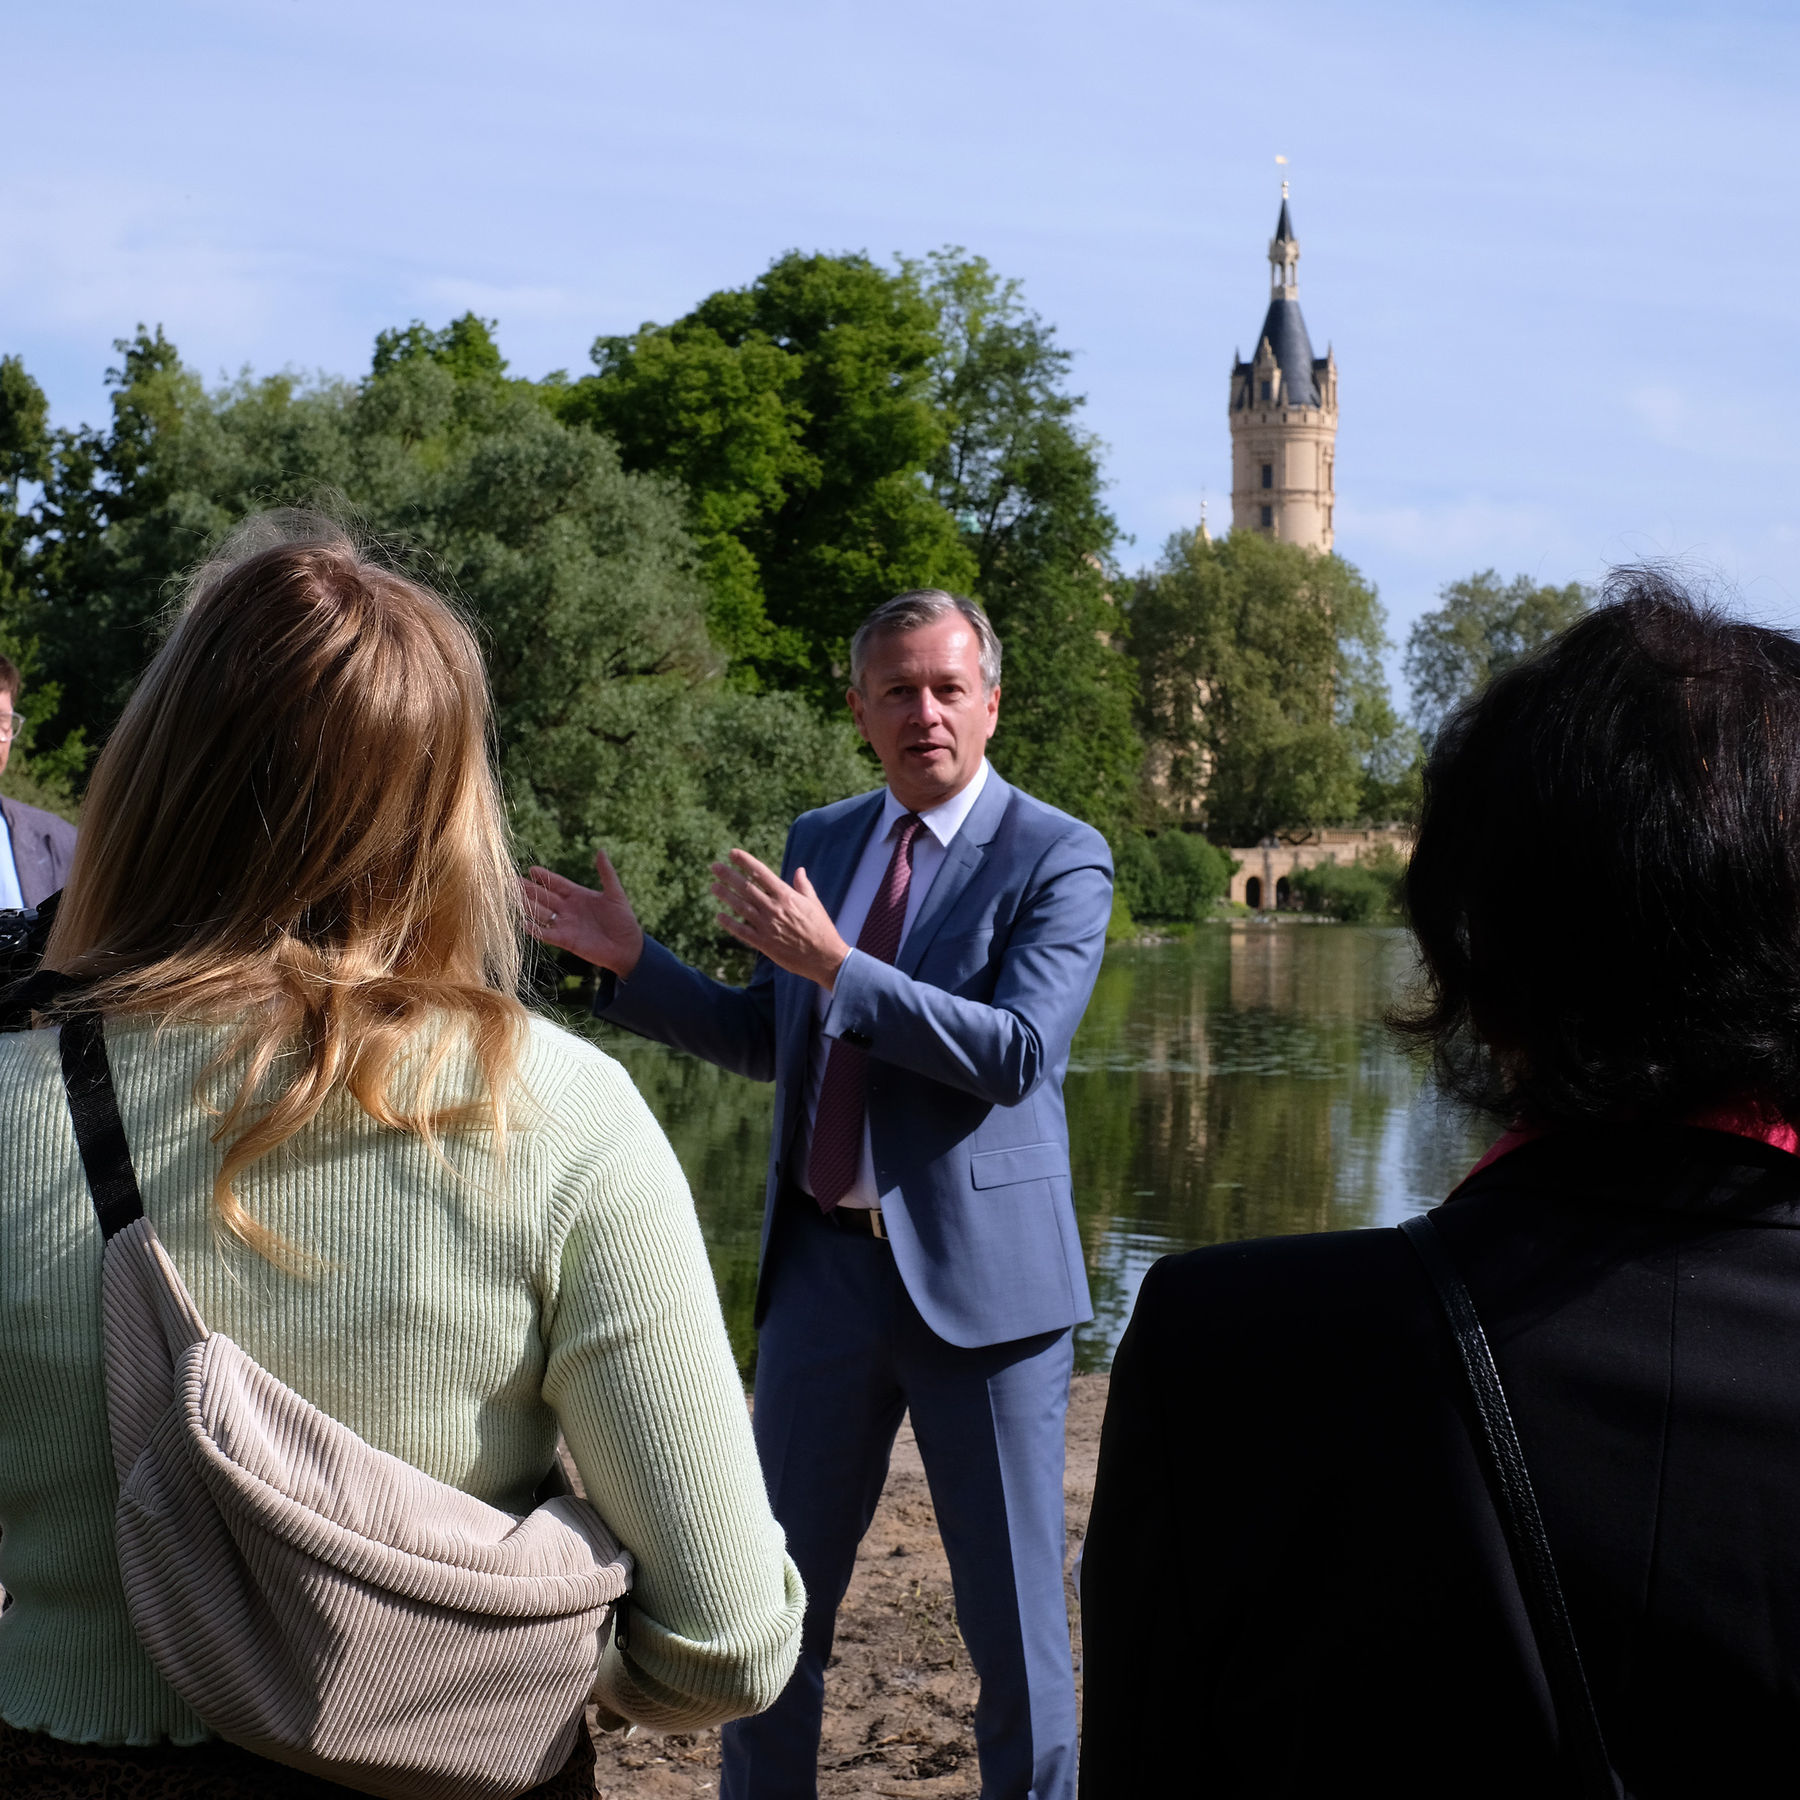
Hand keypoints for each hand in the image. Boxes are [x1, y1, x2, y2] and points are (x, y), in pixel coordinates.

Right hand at [520, 849, 645, 977]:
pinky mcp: (566, 940)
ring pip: (541, 913)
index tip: (531, 869)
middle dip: (528, 889)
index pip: (557, 884)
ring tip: (511, 897)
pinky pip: (547, 933)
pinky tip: (523, 922)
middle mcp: (568, 909)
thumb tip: (601, 851)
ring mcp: (565, 924)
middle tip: (511, 881)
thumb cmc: (624, 920)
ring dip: (527, 906)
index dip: (545, 877)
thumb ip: (606, 873)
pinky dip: (535, 929)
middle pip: (544, 896)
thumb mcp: (615, 894)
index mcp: (578, 896)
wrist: (628, 947)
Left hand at [710, 849, 849, 989]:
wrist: (825, 957)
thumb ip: (803, 886)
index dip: (745, 862)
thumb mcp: (814, 903)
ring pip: (741, 907)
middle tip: (714, 867)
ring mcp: (767, 926)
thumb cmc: (821, 929)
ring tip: (714, 886)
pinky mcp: (764, 944)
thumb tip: (799, 870)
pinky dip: (729, 924)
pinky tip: (719, 916)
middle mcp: (774, 909)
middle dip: (729, 876)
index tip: (732, 853)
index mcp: (787, 896)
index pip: (761, 873)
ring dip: (725, 896)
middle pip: (746, 888)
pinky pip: (742, 932)